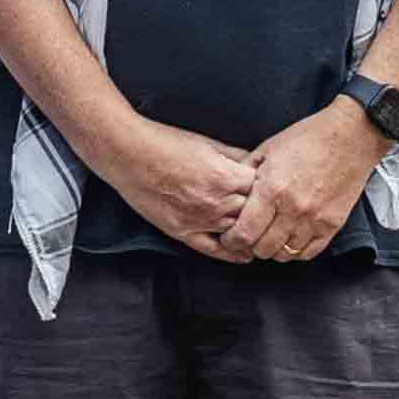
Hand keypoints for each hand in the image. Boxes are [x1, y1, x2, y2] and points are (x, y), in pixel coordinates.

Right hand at [100, 115, 256, 259]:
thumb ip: (236, 156)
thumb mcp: (208, 142)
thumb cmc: (165, 143)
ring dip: (251, 232)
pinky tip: (244, 255)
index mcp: (226, 178)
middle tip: (269, 210)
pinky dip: (232, 254)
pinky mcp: (182, 232)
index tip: (270, 187)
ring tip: (262, 232)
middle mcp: (217, 203)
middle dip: (264, 210)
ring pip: (239, 233)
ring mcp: (200, 220)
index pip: (264, 190)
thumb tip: (256, 165)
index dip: (269, 187)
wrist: (129, 154)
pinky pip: (213, 249)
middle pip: (255, 214)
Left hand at [225, 99, 382, 262]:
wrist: (350, 136)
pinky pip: (309, 252)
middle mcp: (293, 209)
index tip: (230, 237)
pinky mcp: (332, 225)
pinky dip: (296, 251)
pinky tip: (290, 239)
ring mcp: (315, 219)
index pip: (244, 232)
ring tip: (269, 237)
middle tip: (249, 237)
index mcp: (272, 189)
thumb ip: (246, 171)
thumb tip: (230, 188)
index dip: (232, 240)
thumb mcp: (268, 148)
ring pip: (285, 254)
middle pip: (262, 248)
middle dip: (250, 246)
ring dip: (273, 249)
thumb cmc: (309, 138)